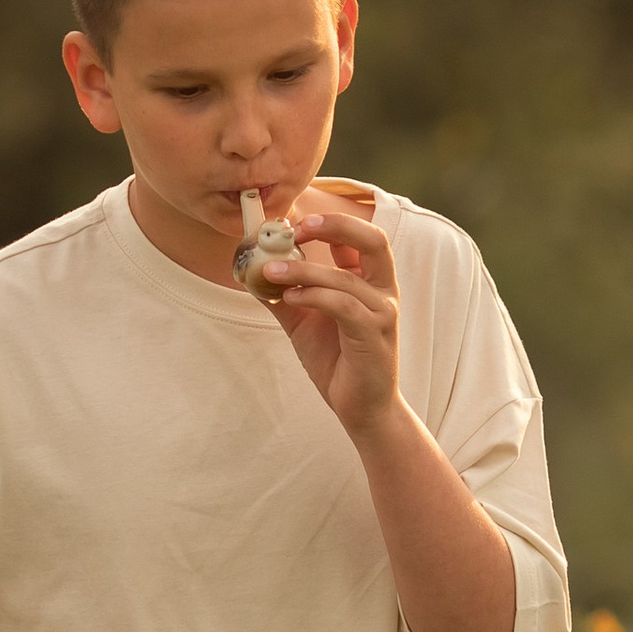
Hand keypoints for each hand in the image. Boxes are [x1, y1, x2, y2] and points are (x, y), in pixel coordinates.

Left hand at [271, 198, 400, 441]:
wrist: (361, 408)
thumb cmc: (337, 361)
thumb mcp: (303, 322)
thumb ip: (284, 294)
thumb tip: (250, 272)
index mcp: (370, 281)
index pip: (358, 237)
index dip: (326, 222)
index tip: (289, 223)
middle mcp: (383, 291)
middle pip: (372, 240)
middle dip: (334, 225)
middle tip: (297, 227)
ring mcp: (383, 312)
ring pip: (345, 277)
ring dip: (304, 269)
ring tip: (270, 271)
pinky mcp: (374, 335)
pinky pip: (343, 305)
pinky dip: (314, 296)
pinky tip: (290, 299)